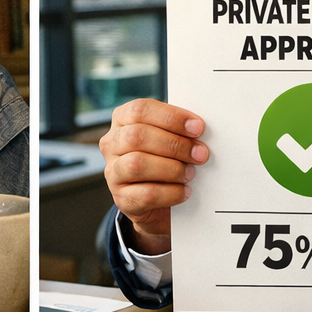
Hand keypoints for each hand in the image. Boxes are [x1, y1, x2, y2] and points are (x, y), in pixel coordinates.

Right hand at [98, 98, 208, 254]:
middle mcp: (112, 144)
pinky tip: (185, 191)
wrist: (157, 201)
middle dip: (174, 144)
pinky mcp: (121, 198)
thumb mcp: (168, 138)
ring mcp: (113, 172)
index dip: (171, 117)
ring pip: (137, 164)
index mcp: (122, 120)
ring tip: (190, 173)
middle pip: (137, 136)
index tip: (198, 128)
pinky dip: (171, 193)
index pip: (140, 110)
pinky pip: (145, 194)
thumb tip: (198, 129)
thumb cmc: (165, 159)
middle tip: (200, 154)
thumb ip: (178, 130)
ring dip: (172, 169)